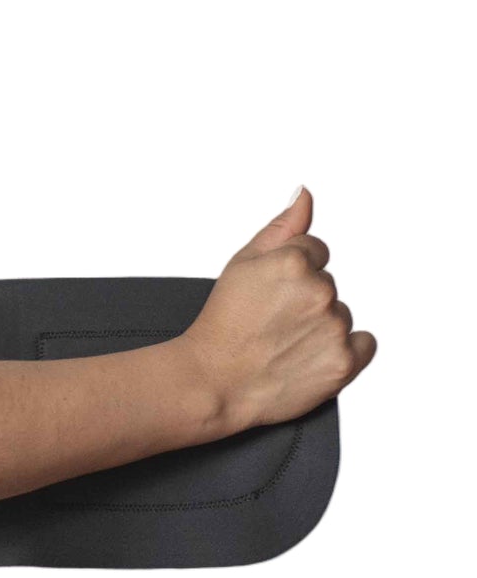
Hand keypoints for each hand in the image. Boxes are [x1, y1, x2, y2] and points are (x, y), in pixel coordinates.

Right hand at [182, 186, 376, 435]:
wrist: (213, 382)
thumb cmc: (222, 324)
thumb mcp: (242, 263)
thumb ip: (282, 227)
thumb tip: (306, 195)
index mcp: (294, 261)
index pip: (315, 252)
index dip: (288, 274)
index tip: (269, 296)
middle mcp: (320, 292)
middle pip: (327, 285)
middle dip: (304, 300)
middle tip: (271, 323)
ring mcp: (334, 328)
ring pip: (341, 314)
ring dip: (321, 326)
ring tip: (285, 344)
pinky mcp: (344, 363)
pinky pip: (365, 344)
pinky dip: (346, 350)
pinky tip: (314, 355)